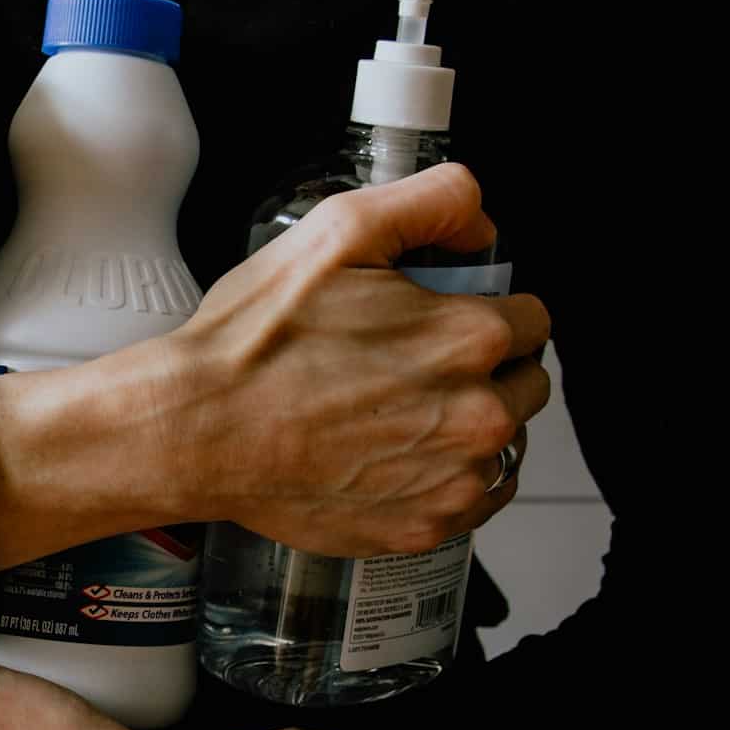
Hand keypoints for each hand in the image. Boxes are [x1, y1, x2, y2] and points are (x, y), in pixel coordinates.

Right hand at [150, 162, 549, 556]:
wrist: (197, 431)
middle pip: (525, 383)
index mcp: (469, 337)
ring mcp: (454, 480)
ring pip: (503, 444)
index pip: (532, 319)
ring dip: (468, 423)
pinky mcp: (424, 527)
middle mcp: (479, 415)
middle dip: (485, 367)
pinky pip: (472, 499)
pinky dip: (446, 477)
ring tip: (396, 410)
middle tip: (410, 362)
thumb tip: (480, 220)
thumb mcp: (339, 230)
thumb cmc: (256, 340)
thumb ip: (432, 201)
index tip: (440, 317)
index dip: (486, 308)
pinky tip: (394, 454)